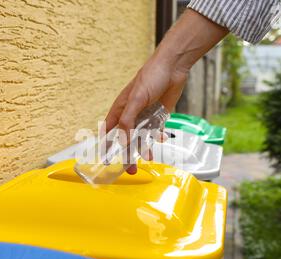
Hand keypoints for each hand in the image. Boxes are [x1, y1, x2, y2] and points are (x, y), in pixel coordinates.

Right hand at [104, 9, 228, 173]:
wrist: (173, 67)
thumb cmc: (151, 77)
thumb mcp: (137, 99)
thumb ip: (128, 120)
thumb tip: (122, 140)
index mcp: (120, 109)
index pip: (109, 131)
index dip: (106, 146)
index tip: (107, 160)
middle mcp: (131, 114)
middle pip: (125, 139)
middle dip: (127, 154)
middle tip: (130, 169)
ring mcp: (145, 116)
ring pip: (141, 137)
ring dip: (144, 148)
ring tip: (149, 158)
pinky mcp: (158, 116)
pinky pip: (155, 131)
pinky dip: (156, 137)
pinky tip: (160, 140)